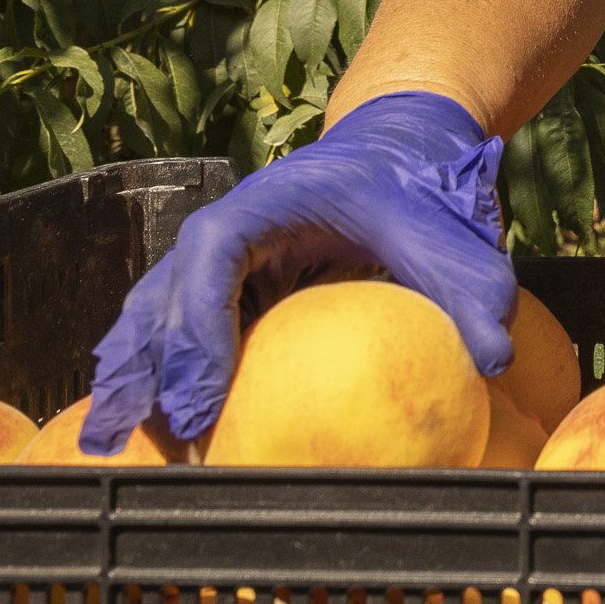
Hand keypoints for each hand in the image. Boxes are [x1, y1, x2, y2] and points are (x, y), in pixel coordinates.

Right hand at [82, 91, 518, 451]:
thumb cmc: (416, 192)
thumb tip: (492, 359)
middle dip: (153, 372)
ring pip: (149, 316)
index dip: (198, 328)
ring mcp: (211, 259)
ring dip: (129, 377)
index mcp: (267, 203)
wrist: (398, 155)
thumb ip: (473, 289)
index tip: (203, 400)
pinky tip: (123, 433)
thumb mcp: (449, 234)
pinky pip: (164, 330)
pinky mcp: (216, 288)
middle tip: (173, 448)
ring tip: (111, 447)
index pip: (213, 254)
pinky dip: (141, 374)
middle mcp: (223, 229)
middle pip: (164, 295)